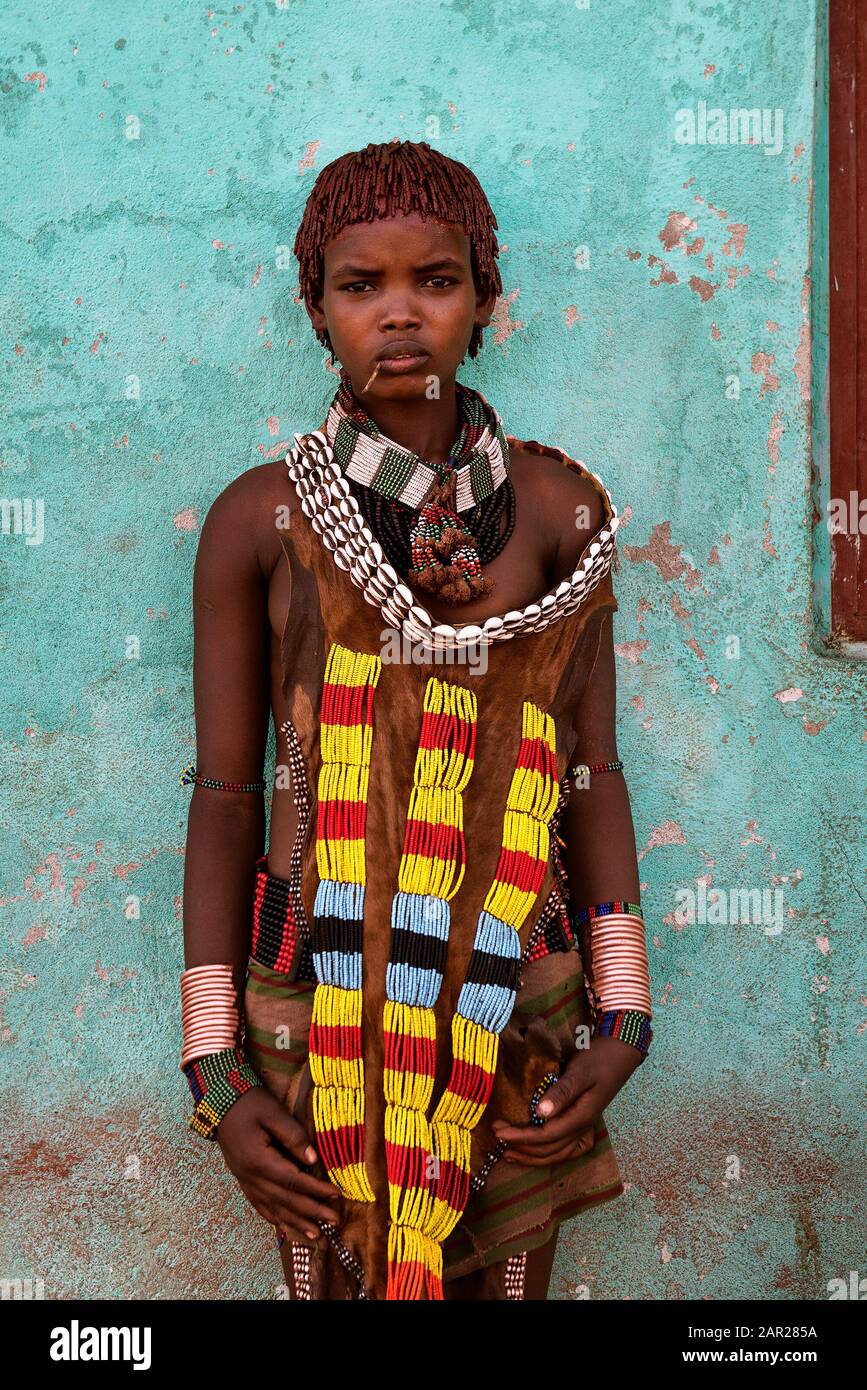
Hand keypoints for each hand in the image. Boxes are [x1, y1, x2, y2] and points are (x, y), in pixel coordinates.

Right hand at [216, 1087, 341, 1243]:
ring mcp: (244, 1180)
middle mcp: (250, 1176)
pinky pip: (259, 1205)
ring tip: (315, 1235)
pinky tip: (285, 1227)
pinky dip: (274, 1218)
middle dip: (311, 1212)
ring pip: (272, 1208)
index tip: (336, 1195)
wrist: (220, 1102)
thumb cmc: (250, 1103)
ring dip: (295, 1222)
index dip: (315, 1190)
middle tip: (334, 1221)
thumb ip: (294, 1137)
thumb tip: (313, 1161)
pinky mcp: (242, 1179)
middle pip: (285, 1200)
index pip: (293, 1181)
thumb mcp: (274, 1113)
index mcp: (258, 1160)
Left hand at [491, 1036, 641, 1166]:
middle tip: (496, 1137)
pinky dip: (548, 1156)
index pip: (546, 1135)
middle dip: (520, 1148)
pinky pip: (566, 1150)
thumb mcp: (579, 1072)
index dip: (520, 1137)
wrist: (619, 1054)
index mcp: (582, 1117)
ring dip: (531, 1157)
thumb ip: (562, 1092)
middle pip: (549, 1150)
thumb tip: (540, 1113)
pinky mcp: (584, 1125)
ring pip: (557, 1155)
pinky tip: (535, 1155)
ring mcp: (585, 1129)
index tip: (499, 1130)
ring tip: (508, 1154)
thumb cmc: (598, 1059)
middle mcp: (583, 1128)